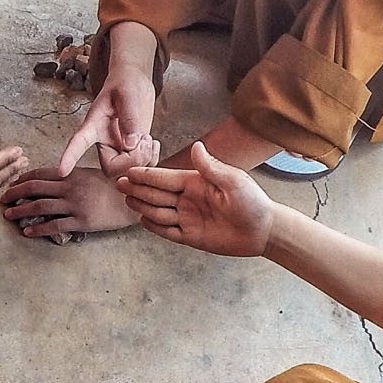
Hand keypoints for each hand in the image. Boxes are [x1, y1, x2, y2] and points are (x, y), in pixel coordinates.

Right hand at [56, 58, 155, 177]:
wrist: (135, 82)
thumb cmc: (125, 83)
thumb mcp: (127, 93)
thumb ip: (129, 117)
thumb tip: (131, 144)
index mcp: (94, 125)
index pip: (78, 143)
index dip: (70, 157)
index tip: (61, 171)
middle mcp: (104, 141)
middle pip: (110, 168)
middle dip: (131, 161)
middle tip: (144, 141)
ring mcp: (119, 147)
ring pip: (126, 171)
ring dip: (144, 159)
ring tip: (148, 139)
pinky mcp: (132, 150)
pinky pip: (140, 167)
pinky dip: (151, 159)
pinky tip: (151, 143)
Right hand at [117, 141, 277, 255]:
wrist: (264, 231)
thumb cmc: (252, 202)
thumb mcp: (233, 181)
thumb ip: (211, 167)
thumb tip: (196, 146)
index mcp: (196, 183)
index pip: (164, 178)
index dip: (146, 175)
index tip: (128, 172)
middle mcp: (189, 200)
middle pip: (156, 194)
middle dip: (138, 189)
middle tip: (119, 185)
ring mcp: (188, 218)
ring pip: (158, 212)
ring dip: (143, 206)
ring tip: (128, 200)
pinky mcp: (191, 236)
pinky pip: (167, 231)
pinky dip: (155, 226)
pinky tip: (143, 220)